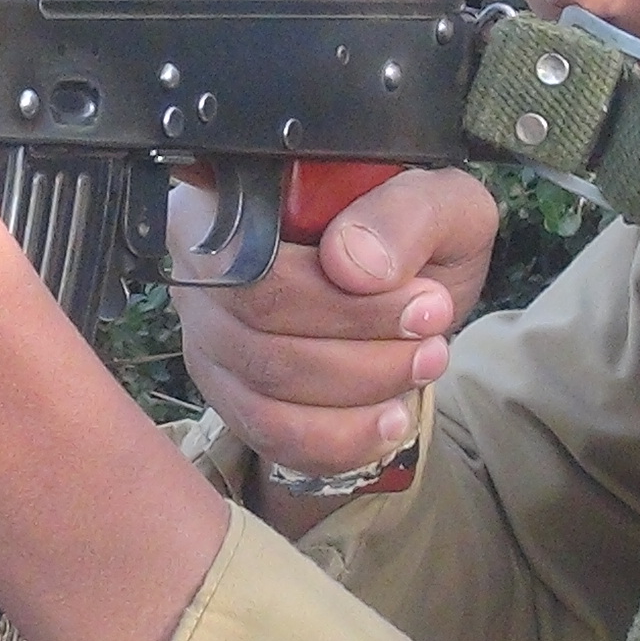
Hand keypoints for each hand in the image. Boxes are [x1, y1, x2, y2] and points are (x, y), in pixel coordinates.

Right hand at [174, 165, 500, 485]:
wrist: (418, 284)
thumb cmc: (416, 232)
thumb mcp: (439, 200)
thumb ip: (405, 214)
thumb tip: (355, 266)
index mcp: (233, 206)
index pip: (252, 267)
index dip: (336, 300)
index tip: (424, 302)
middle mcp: (200, 275)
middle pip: (259, 337)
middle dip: (362, 352)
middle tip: (433, 337)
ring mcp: (210, 342)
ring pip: (265, 397)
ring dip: (359, 396)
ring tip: (424, 367)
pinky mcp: (233, 398)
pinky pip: (273, 439)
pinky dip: (341, 440)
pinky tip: (391, 418)